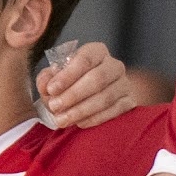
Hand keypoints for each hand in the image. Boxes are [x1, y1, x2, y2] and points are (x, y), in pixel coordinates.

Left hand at [30, 41, 147, 132]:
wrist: (89, 99)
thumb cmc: (68, 86)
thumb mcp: (53, 81)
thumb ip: (46, 80)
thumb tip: (46, 83)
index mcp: (96, 51)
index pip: (85, 58)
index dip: (67, 75)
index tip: (52, 90)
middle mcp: (114, 65)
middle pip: (97, 78)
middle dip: (73, 95)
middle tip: (55, 107)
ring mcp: (124, 83)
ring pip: (105, 97)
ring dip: (81, 110)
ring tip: (62, 119)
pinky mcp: (129, 101)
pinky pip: (115, 111)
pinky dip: (95, 118)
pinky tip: (79, 123)